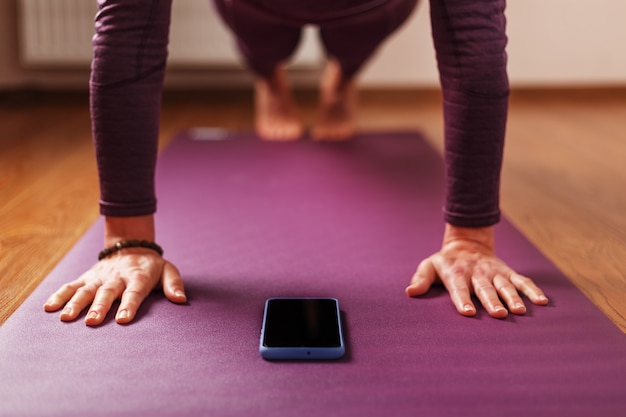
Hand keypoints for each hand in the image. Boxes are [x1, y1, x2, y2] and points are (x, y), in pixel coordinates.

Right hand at [44, 249, 185, 324]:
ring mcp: (99, 277)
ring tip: (67, 318)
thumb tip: (181, 300)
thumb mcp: (167, 270)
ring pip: (86, 290)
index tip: (123, 320)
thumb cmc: (151, 266)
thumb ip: (174, 284)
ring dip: (76, 303)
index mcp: (137, 277)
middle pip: (107, 293)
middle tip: (93, 322)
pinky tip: (49, 307)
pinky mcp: (87, 277)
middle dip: (100, 307)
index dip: (129, 306)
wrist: (131, 246)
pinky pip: (71, 285)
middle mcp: (116, 277)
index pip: (134, 293)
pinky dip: (60, 295)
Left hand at [405, 224, 547, 317]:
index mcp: (457, 274)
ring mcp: (495, 273)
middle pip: (485, 289)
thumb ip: (420, 279)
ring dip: (513, 298)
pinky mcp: (508, 272)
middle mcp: (478, 274)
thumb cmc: (445, 263)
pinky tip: (542, 302)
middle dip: (492, 301)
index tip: (469, 313)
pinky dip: (532, 290)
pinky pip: (522, 281)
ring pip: (505, 286)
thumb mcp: (429, 266)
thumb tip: (409, 292)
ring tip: (520, 311)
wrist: (466, 244)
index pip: (459, 289)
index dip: (463, 301)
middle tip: (499, 315)